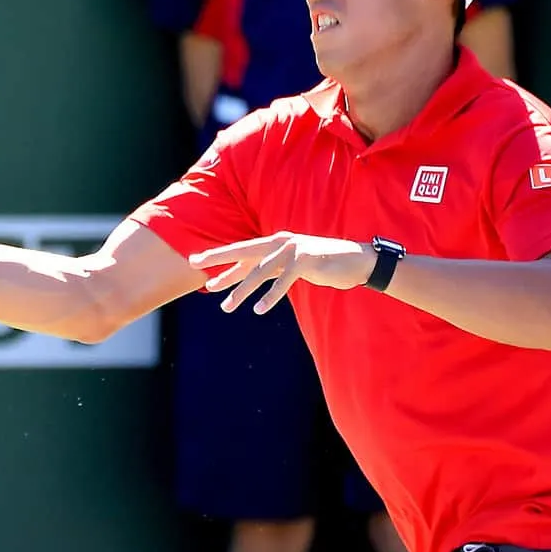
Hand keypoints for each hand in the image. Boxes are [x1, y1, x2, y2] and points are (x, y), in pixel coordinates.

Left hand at [188, 232, 376, 313]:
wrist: (356, 261)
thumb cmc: (319, 264)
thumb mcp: (288, 267)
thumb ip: (267, 270)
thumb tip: (241, 281)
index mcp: (273, 242)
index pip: (240, 252)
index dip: (218, 258)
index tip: (194, 263)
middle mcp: (279, 242)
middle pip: (243, 253)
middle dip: (219, 262)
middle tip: (198, 271)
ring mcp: (292, 250)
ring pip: (260, 271)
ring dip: (242, 290)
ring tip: (226, 307)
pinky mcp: (305, 261)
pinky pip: (284, 282)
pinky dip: (271, 296)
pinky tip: (259, 309)